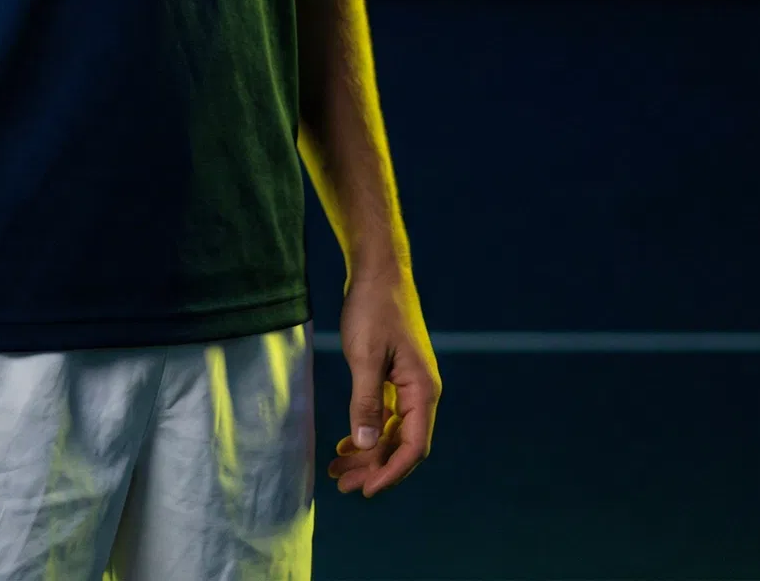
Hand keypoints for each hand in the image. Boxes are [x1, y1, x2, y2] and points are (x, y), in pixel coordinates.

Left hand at [327, 264, 441, 498]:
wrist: (378, 270)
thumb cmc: (373, 308)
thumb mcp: (365, 355)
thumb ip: (366, 401)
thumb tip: (367, 445)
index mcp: (422, 391)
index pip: (413, 447)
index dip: (390, 472)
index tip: (365, 490)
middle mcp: (421, 392)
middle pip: (401, 445)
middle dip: (373, 468)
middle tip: (341, 485)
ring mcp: (409, 385)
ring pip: (391, 432)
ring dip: (367, 452)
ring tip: (337, 470)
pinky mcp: (395, 376)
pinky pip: (385, 415)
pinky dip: (367, 430)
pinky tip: (345, 444)